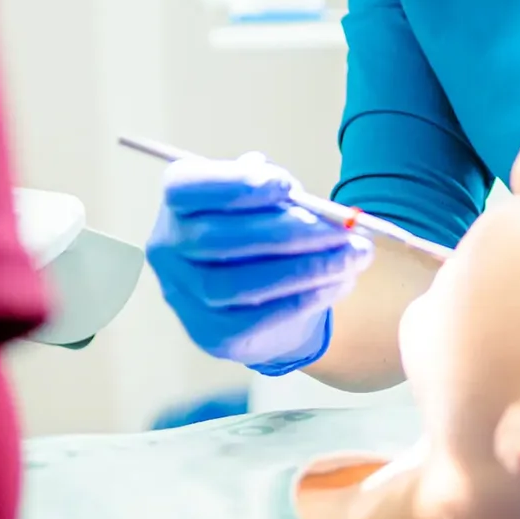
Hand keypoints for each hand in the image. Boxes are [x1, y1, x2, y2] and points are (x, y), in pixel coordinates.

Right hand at [145, 153, 371, 375]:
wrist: (260, 299)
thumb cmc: (263, 234)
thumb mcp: (268, 203)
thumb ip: (279, 195)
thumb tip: (305, 204)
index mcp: (177, 201)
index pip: (186, 189)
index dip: (233, 185)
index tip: (287, 185)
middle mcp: (167, 247)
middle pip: (216, 239)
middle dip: (286, 232)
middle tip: (341, 229)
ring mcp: (182, 294)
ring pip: (236, 284)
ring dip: (303, 269)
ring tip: (352, 256)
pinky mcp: (209, 334)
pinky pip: (254, 319)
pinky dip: (302, 299)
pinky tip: (338, 284)